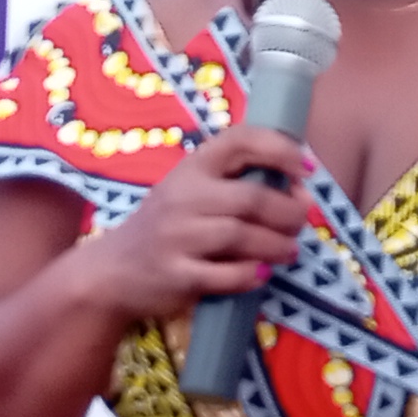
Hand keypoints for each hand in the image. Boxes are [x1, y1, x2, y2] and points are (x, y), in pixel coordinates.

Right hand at [70, 128, 312, 322]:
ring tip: (289, 250)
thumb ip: (232, 183)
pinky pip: (228, 275)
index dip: (280, 150)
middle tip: (300, 224)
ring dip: (278, 245)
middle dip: (289, 212)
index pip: (239, 141)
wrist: (111, 271)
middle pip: (252, 198)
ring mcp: (176, 237)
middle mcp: (182, 197)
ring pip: (243, 237)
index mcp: (191, 168)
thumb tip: (297, 188)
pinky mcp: (176, 275)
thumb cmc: (164, 227)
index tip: (306, 169)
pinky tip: (261, 273)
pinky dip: (252, 274)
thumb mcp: (188, 191)